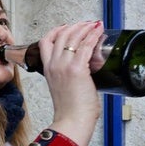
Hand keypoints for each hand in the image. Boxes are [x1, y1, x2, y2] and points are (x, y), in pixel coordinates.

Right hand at [43, 21, 105, 145]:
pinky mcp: (78, 69)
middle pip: (61, 35)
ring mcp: (64, 66)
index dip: (56, 30)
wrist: (71, 121)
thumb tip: (85, 71)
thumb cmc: (71, 110)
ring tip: (94, 25)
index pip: (45, 42)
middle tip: (86, 24)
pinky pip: (86, 45)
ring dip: (85, 28)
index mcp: (48, 69)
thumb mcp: (63, 88)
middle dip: (75, 26)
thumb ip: (69, 76)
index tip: (66, 27)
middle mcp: (54, 65)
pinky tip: (99, 31)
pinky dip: (93, 35)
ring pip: (73, 37)